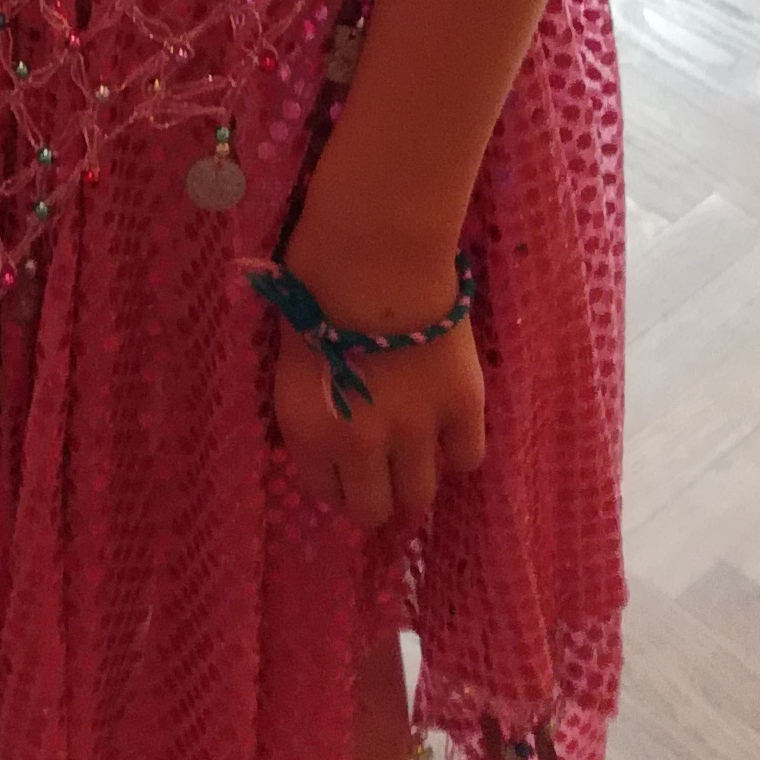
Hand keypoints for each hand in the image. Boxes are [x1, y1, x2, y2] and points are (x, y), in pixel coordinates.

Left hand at [265, 220, 486, 532]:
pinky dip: (457, 448)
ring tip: (416, 450)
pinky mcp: (463, 408)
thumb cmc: (317, 285)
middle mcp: (359, 444)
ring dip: (416, 476)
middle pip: (374, 509)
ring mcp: (416, 431)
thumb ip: (313, 407)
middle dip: (377, 493)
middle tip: (384, 468)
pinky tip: (448, 425)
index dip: (337, 480)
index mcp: (308, 429)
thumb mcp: (291, 357)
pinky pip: (467, 458)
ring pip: (421, 495)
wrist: (375, 250)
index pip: (324, 492)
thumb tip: (334, 434)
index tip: (345, 463)